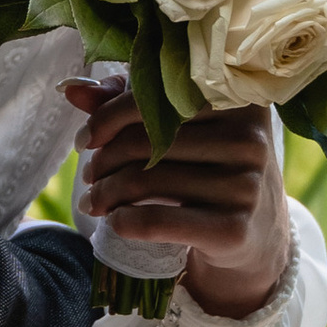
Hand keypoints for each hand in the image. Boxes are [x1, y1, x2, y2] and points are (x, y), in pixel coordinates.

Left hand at [65, 82, 292, 320]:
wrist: (255, 236)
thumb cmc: (210, 169)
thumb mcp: (182, 131)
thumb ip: (129, 104)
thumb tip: (72, 91)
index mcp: (237, 101)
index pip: (156, 97)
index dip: (108, 116)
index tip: (85, 139)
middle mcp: (249, 139)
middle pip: (146, 142)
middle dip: (102, 159)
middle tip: (88, 174)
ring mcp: (245, 186)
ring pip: (145, 181)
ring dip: (105, 192)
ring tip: (93, 199)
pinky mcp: (233, 229)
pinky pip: (157, 220)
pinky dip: (123, 221)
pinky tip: (114, 221)